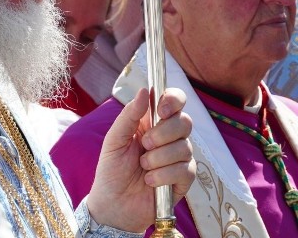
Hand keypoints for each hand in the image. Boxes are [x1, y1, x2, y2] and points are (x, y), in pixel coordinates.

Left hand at [86, 87, 194, 231]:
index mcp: (153, 122)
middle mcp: (170, 137)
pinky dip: (164, 175)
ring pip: (184, 147)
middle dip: (163, 134)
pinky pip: (185, 169)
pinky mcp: (184, 179)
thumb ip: (128, 116)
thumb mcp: (114, 140)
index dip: (174, 100)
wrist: (113, 206)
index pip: (175, 101)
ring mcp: (179, 158)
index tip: (162, 109)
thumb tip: (144, 90)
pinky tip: (150, 181)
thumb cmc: (111, 171)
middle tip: (144, 145)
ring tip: (143, 168)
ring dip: (159, 158)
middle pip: (185, 122)